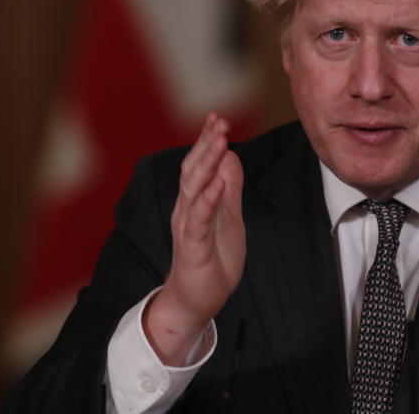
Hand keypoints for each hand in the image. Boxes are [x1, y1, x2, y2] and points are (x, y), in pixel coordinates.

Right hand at [144, 112, 244, 364]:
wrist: (197, 300)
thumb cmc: (212, 258)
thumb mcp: (228, 218)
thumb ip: (229, 189)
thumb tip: (232, 158)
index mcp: (195, 202)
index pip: (199, 165)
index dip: (207, 141)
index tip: (217, 118)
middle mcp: (186, 210)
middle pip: (193, 170)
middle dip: (206, 144)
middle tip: (219, 121)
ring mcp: (188, 227)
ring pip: (194, 189)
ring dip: (207, 163)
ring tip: (220, 142)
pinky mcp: (193, 246)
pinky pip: (199, 218)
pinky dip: (208, 198)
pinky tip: (218, 182)